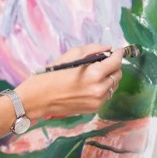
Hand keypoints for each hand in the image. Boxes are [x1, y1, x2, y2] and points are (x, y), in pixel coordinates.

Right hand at [0, 44, 124, 148]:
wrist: (37, 99)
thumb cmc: (51, 75)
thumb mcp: (70, 55)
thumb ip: (92, 50)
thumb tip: (108, 48)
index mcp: (95, 74)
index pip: (116, 62)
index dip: (118, 54)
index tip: (118, 50)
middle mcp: (99, 89)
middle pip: (118, 75)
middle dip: (114, 66)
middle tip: (104, 61)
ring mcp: (97, 101)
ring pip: (113, 87)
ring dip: (109, 78)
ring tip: (96, 73)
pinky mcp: (93, 109)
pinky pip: (105, 96)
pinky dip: (102, 88)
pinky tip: (89, 84)